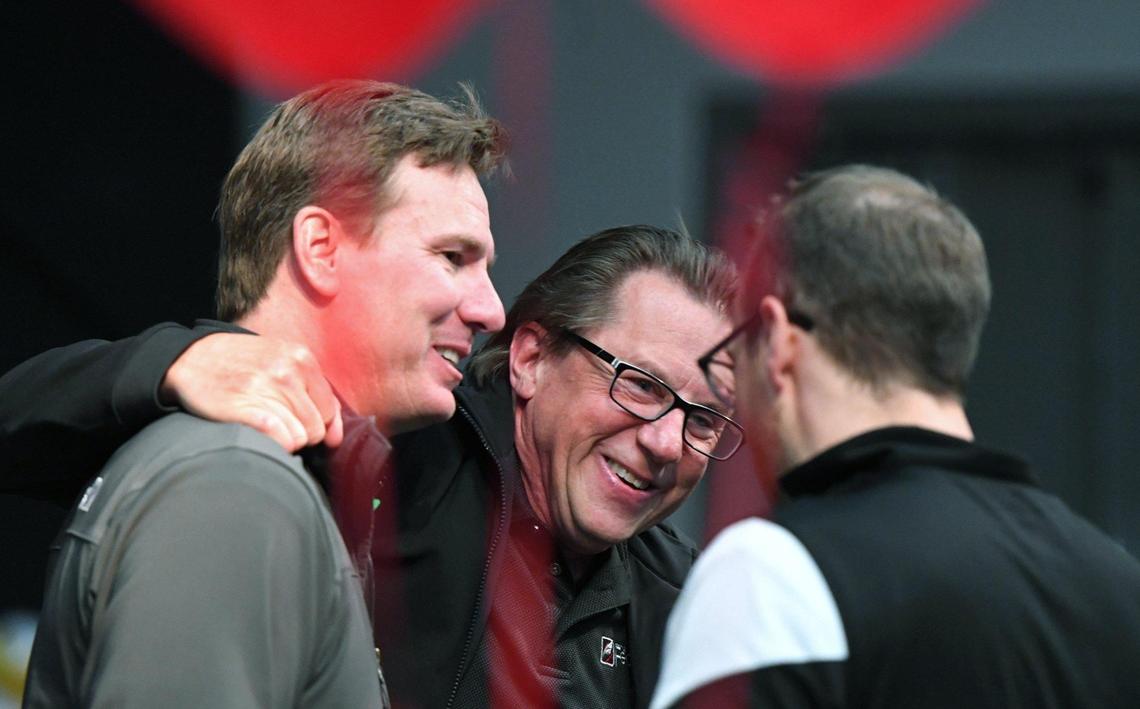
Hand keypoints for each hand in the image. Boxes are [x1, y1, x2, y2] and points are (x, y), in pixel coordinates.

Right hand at [160, 333, 342, 451]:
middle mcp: (288, 371)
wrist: (193, 357)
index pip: (330, 410)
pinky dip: (277, 444)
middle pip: (316, 428)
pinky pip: (282, 439)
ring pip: (300, 437)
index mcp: (302, 358)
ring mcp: (266, 388)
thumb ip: (316, 394)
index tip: (298, 423)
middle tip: (277, 424)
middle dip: (300, 433)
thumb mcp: (284, 362)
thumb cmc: (244, 365)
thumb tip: (335, 438)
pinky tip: (262, 435)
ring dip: (285, 440)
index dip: (317, 424)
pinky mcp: (244, 407)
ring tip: (265, 426)